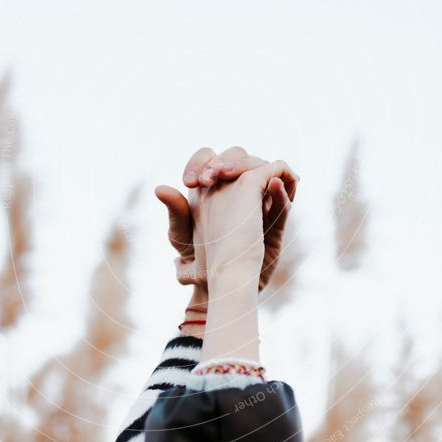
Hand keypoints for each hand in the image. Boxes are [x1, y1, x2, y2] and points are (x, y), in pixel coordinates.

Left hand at [155, 147, 297, 290]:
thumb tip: (160, 189)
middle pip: (237, 157)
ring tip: (240, 177)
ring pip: (263, 169)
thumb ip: (175, 212)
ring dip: (253, 166)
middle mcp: (235, 187)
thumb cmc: (197, 259)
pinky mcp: (276, 217)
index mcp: (209, 185)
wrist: (219, 285)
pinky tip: (273, 185)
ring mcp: (257, 199)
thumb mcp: (181, 236)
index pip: (207, 157)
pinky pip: (282, 196)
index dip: (200, 162)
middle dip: (226, 162)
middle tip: (214, 178)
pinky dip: (282, 184)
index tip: (193, 182)